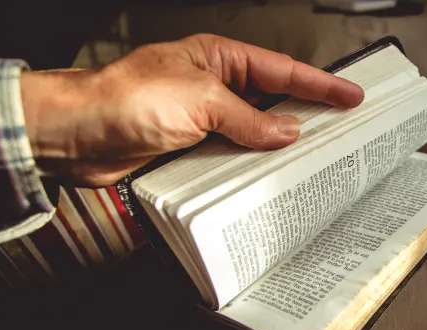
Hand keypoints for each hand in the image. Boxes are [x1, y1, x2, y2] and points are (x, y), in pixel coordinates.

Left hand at [19, 34, 364, 186]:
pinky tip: (269, 174)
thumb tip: (286, 132)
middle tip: (342, 127)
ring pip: (254, 131)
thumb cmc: (124, 99)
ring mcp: (203, 117)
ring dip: (280, 145)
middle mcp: (213, 85)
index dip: (321, 84)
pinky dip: (252, 165)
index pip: (281, 70)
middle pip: (272, 100)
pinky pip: (233, 154)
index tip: (351, 95)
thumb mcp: (200, 100)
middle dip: (307, 114)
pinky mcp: (190, 146)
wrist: (75, 134)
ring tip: (314, 155)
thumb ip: (249, 119)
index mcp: (218, 58)